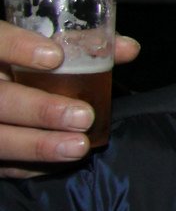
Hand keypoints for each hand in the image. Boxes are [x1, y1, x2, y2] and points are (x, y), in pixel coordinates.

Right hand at [0, 20, 139, 177]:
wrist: (12, 99)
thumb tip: (128, 49)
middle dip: (40, 110)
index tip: (55, 57)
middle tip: (83, 116)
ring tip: (78, 145)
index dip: (18, 47)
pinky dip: (33, 165)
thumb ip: (84, 45)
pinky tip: (62, 162)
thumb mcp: (49, 47)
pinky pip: (5, 164)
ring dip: (38, 145)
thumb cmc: (31, 66)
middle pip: (0, 100)